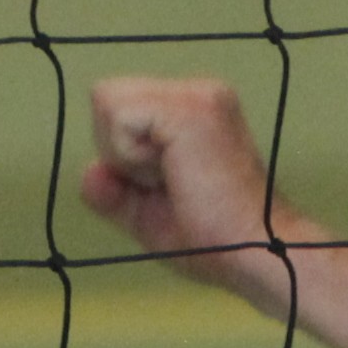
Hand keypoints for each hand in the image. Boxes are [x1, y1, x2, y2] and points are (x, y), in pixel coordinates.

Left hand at [82, 77, 306, 310]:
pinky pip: (118, 118)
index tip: (169, 185)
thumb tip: (89, 172)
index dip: (123, 153)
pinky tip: (172, 177)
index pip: (118, 106)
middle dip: (119, 151)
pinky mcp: (190, 111)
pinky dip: (130, 156)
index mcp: (195, 109)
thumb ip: (115, 193)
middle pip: (107, 97)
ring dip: (125, 155)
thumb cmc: (216, 244)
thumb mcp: (150, 216)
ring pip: (108, 102)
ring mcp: (197, 95)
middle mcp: (199, 91)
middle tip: (172, 185)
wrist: (259, 256)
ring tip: (175, 181)